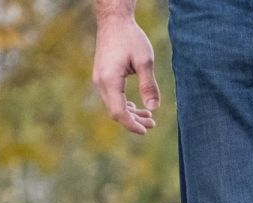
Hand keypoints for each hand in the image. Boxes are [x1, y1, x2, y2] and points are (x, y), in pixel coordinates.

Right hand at [92, 15, 159, 135]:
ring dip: (130, 114)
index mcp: (110, 80)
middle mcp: (100, 82)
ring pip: (113, 105)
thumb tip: (154, 109)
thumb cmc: (131, 38)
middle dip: (134, 121)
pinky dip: (124, 105)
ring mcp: (99, 79)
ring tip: (149, 117)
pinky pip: (111, 97)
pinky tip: (137, 107)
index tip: (146, 130)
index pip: (119, 112)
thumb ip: (149, 86)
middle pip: (115, 112)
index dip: (132, 125)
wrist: (114, 21)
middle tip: (153, 123)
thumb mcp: (145, 61)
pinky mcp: (102, 76)